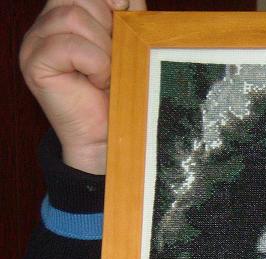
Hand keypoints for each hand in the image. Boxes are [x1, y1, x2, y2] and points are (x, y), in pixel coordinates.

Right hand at [19, 0, 146, 174]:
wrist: (110, 136)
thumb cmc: (122, 93)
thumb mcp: (129, 46)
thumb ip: (127, 17)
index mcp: (66, 16)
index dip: (109, 0)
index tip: (123, 18)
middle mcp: (46, 25)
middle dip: (107, 27)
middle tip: (115, 58)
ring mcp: (36, 43)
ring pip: (72, 17)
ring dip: (102, 48)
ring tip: (108, 74)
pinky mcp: (34, 63)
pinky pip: (69, 45)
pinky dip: (94, 63)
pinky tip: (99, 81)